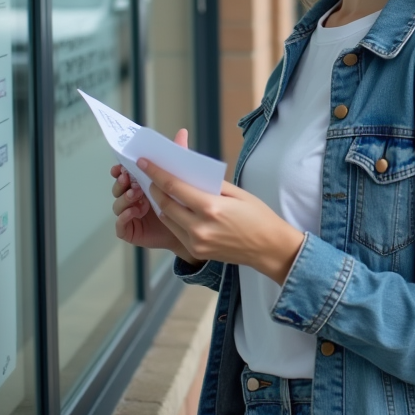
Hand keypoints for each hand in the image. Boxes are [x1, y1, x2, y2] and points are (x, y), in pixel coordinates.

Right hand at [109, 128, 201, 265]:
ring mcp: (129, 214)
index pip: (124, 174)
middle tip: (128, 178)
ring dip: (124, 198)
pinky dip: (123, 218)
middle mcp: (132, 198)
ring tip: (135, 195)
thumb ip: (177, 156)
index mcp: (139, 184)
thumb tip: (182, 132)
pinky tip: (132, 212)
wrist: (188, 230)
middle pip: (118, 188)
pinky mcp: (130, 230)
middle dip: (121, 182)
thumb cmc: (181, 203)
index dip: (120, 169)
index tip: (121, 166)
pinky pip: (120, 225)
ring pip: (117, 205)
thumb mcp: (179, 177)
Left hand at [135, 157, 305, 284]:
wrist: (269, 248)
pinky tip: (173, 208)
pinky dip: (171, 217)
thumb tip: (189, 176)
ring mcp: (196, 242)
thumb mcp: (238, 193)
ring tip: (159, 190)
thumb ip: (210, 185)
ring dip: (160, 203)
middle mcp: (199, 227)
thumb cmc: (258, 217)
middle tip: (150, 175)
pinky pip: (176, 231)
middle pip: (165, 204)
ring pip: (167, 219)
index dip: (157, 173)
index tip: (145, 162)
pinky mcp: (196, 251)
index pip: (174, 187)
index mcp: (211, 207)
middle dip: (154, 188)